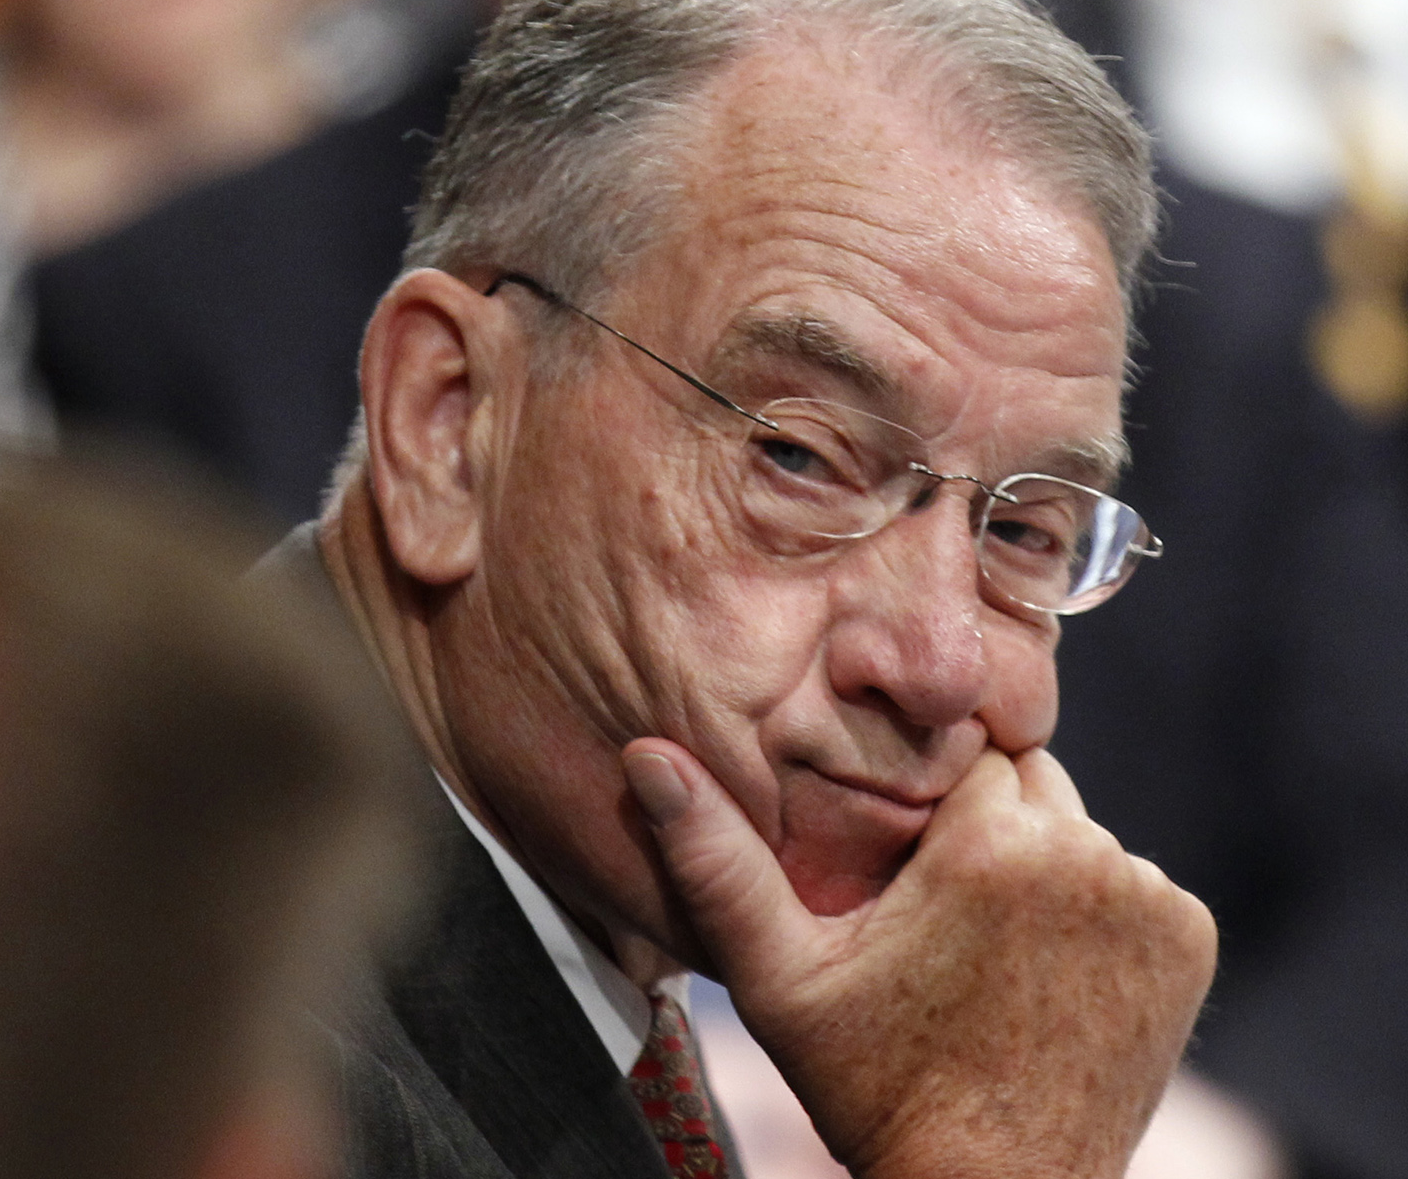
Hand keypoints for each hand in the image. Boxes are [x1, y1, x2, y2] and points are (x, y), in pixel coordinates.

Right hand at [623, 740, 1216, 1178]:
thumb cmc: (874, 1084)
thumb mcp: (778, 975)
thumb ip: (714, 857)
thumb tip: (648, 754)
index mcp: (988, 842)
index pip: (963, 752)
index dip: (924, 803)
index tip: (901, 867)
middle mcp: (1086, 855)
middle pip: (1027, 782)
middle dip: (983, 826)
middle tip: (935, 910)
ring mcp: (1149, 900)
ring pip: (1077, 830)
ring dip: (1039, 865)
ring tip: (985, 945)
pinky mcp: (1189, 939)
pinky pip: (1130, 881)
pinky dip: (1094, 909)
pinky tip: (1042, 968)